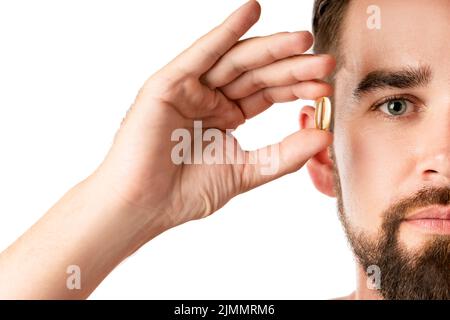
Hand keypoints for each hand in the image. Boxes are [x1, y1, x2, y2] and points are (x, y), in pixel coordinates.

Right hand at [95, 0, 334, 231]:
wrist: (144, 207)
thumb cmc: (185, 193)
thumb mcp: (246, 171)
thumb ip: (284, 155)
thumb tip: (324, 136)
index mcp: (227, 117)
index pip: (268, 93)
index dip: (297, 88)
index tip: (325, 87)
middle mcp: (210, 99)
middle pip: (257, 74)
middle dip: (291, 66)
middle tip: (324, 61)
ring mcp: (189, 89)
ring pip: (235, 61)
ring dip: (269, 47)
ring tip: (301, 40)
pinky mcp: (168, 84)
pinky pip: (200, 54)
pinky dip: (225, 32)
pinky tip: (251, 11)